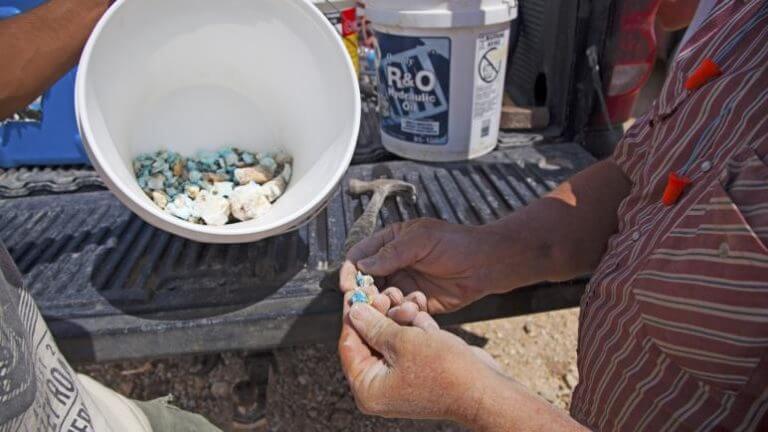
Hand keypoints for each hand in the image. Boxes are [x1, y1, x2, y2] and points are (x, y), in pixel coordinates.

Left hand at [338, 288, 501, 424]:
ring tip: (412, 306)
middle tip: (386, 293)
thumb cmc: (444, 371)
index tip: (354, 292)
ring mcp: (400, 380)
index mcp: (368, 389)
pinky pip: (409, 344)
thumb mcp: (403, 342)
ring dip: (402, 319)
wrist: (484, 388)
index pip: (348, 345)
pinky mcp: (418, 371)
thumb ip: (374, 326)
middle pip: (369, 340)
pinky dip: (416, 329)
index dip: (352, 316)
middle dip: (381, 314)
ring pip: (391, 338)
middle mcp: (380, 387)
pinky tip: (424, 318)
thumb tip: (354, 312)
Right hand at [341, 218, 510, 313]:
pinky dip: (405, 313)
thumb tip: (363, 266)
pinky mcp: (416, 303)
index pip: (359, 257)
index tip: (349, 286)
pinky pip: (400, 313)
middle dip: (368, 295)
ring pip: (382, 301)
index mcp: (390, 243)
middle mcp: (392, 266)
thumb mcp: (421, 241)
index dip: (351, 272)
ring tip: (403, 302)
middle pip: (366, 284)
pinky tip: (418, 305)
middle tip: (376, 301)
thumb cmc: (455, 244)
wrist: (485, 264)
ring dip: (387, 305)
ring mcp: (404, 285)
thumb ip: (391, 253)